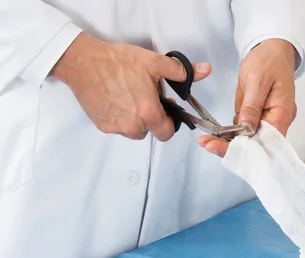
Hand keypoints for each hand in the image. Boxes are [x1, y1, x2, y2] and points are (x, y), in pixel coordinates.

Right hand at [51, 32, 210, 141]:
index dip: (169, 123)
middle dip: (152, 120)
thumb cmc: (117, 61)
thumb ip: (181, 71)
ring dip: (136, 121)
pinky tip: (116, 101)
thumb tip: (205, 70)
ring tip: (129, 99)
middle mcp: (133, 125)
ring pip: (134, 132)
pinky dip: (120, 119)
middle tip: (145, 100)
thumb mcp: (154, 62)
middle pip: (150, 132)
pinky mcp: (102, 125)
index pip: (167, 133)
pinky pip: (118, 128)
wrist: (83, 62)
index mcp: (149, 113)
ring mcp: (116, 127)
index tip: (165, 110)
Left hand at [198, 38, 296, 156]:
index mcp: (283, 114)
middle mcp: (277, 122)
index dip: (247, 149)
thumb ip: (252, 106)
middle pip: (258, 145)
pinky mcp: (257, 117)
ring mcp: (267, 120)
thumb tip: (246, 130)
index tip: (224, 149)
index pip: (268, 141)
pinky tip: (214, 135)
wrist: (271, 49)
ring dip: (228, 143)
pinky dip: (230, 135)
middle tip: (208, 145)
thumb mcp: (257, 81)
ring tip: (206, 142)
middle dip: (233, 148)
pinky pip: (245, 131)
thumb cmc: (268, 60)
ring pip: (249, 140)